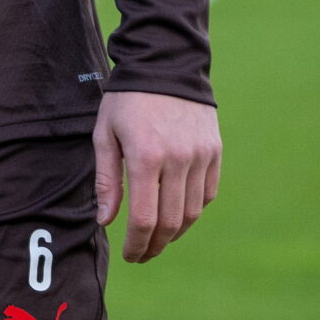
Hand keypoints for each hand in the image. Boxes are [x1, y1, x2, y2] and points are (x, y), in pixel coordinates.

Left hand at [94, 92, 220, 262]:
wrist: (166, 65)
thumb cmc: (126, 100)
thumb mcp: (105, 134)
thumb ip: (107, 180)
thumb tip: (105, 221)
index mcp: (146, 157)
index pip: (145, 219)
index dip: (137, 244)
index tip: (129, 255)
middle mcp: (179, 161)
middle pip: (171, 222)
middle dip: (155, 246)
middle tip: (141, 255)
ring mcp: (201, 157)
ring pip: (192, 212)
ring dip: (175, 233)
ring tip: (157, 239)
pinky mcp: (215, 152)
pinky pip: (207, 194)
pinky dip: (192, 211)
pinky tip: (176, 214)